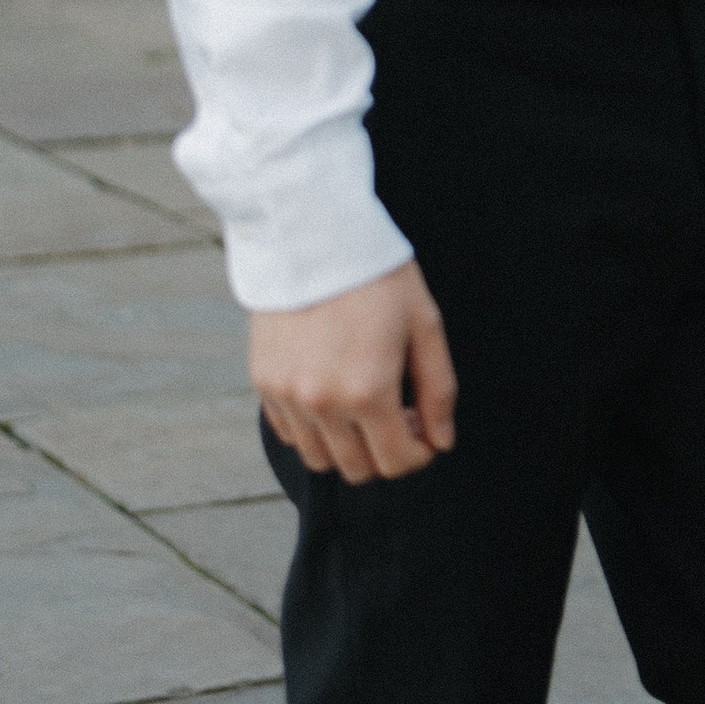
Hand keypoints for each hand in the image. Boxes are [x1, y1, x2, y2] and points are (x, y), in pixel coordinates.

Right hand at [249, 259, 457, 482]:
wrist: (312, 233)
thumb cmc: (377, 276)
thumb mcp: (424, 324)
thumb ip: (438, 390)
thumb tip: (441, 441)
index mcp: (368, 390)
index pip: (396, 463)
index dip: (419, 454)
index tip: (423, 428)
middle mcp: (322, 403)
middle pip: (358, 470)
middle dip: (385, 452)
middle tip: (399, 414)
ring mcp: (287, 396)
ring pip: (320, 459)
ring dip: (348, 444)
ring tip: (364, 403)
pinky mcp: (263, 383)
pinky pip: (289, 433)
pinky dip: (313, 428)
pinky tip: (331, 392)